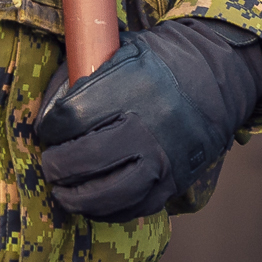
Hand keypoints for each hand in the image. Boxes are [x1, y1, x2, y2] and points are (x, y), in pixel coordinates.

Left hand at [29, 18, 261, 220]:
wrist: (216, 80)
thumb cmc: (159, 62)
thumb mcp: (121, 50)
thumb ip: (82, 74)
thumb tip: (46, 110)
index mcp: (131, 87)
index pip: (71, 116)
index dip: (49, 127)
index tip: (45, 129)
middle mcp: (148, 126)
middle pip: (84, 159)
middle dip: (56, 165)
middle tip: (49, 163)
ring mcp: (162, 159)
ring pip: (107, 194)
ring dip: (75, 198)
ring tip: (61, 192)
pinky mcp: (173, 183)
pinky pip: (132, 208)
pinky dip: (106, 211)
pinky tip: (91, 203)